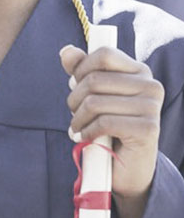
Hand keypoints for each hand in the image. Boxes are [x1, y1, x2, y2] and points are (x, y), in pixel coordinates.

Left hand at [60, 45, 163, 199]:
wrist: (128, 166)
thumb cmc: (109, 125)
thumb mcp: (94, 94)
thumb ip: (81, 70)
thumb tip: (66, 51)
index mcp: (140, 71)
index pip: (104, 55)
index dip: (82, 68)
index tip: (75, 85)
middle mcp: (151, 86)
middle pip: (94, 80)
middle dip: (74, 99)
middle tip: (73, 112)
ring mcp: (152, 107)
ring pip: (95, 103)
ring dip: (77, 118)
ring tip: (77, 126)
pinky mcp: (148, 129)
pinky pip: (103, 123)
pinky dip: (88, 132)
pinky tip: (86, 137)